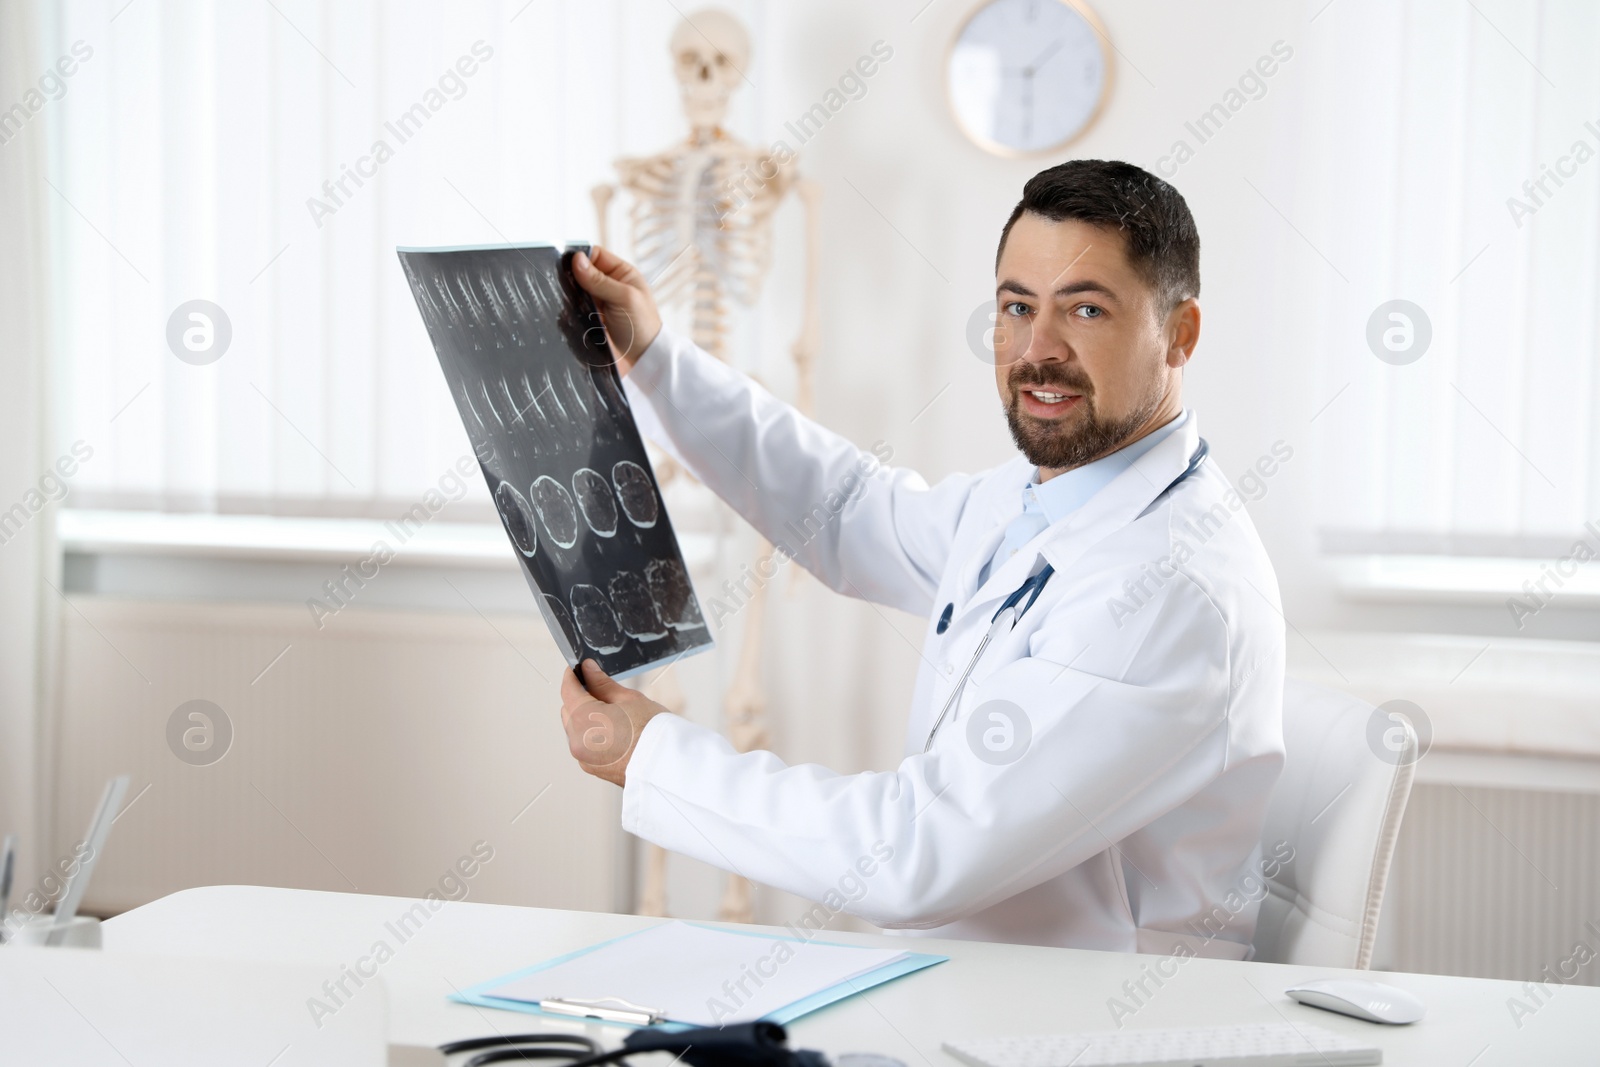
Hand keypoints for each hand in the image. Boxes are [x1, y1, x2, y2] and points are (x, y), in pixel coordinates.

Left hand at [559, 659, 666, 785]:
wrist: (667, 764)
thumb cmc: (653, 732)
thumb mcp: (628, 698)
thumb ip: (602, 683)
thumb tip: (588, 670)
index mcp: (583, 720)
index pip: (568, 690)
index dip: (572, 676)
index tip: (578, 669)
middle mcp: (578, 741)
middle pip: (568, 711)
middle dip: (580, 698)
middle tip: (600, 688)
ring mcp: (584, 758)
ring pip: (575, 730)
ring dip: (585, 718)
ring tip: (613, 713)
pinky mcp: (593, 768)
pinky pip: (584, 745)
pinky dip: (592, 736)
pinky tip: (613, 731)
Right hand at [572, 247, 661, 374]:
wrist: (642, 359)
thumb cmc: (643, 326)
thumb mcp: (624, 298)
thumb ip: (600, 280)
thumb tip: (577, 260)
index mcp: (620, 273)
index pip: (594, 255)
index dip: (580, 257)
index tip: (566, 264)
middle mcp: (607, 286)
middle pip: (581, 273)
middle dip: (571, 278)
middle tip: (563, 285)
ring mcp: (597, 303)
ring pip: (574, 293)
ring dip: (569, 297)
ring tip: (567, 303)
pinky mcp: (589, 319)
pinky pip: (572, 311)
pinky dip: (568, 313)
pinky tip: (568, 317)